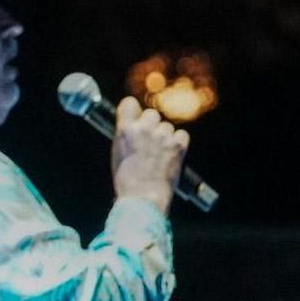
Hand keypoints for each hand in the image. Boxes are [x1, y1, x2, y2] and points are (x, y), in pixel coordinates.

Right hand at [111, 97, 188, 213]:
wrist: (143, 197)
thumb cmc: (127, 180)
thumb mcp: (118, 152)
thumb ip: (126, 135)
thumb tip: (135, 127)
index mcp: (125, 130)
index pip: (130, 103)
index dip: (134, 111)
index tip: (135, 118)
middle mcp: (144, 129)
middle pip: (152, 114)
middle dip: (151, 125)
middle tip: (149, 142)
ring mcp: (162, 136)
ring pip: (167, 126)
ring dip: (165, 136)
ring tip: (159, 154)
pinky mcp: (178, 145)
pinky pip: (181, 134)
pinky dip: (178, 143)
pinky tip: (171, 155)